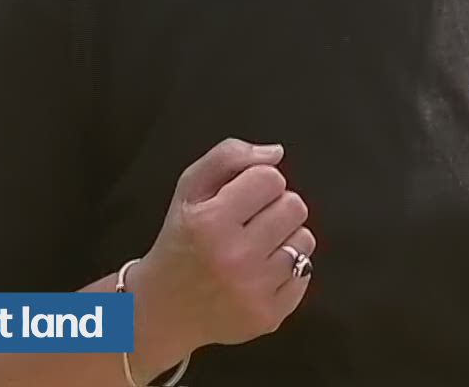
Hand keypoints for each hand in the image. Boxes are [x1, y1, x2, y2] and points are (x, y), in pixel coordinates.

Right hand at [132, 138, 315, 360]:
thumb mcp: (190, 189)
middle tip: (248, 224)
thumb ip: (228, 156)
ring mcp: (254, 291)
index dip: (257, 183)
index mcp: (211, 221)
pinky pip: (306, 272)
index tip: (239, 199)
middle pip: (295, 206)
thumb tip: (276, 153)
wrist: (162, 309)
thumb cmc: (180, 240)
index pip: (271, 178)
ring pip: (305, 239)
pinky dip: (288, 269)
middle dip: (274, 208)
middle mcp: (234, 258)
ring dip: (284, 238)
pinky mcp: (268, 316)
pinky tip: (259, 273)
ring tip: (254, 248)